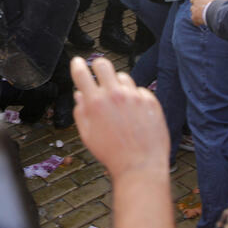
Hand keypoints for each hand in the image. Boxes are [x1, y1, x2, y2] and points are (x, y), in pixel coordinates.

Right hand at [70, 56, 168, 176]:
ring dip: (118, 85)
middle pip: (103, 64)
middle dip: (98, 66)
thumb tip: (79, 95)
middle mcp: (115, 95)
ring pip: (123, 77)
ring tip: (120, 102)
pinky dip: (135, 97)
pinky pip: (139, 90)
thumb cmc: (113, 154)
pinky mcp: (150, 101)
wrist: (140, 165)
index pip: (82, 74)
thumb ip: (80, 112)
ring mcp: (134, 96)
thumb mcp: (87, 136)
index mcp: (96, 103)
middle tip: (99, 72)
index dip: (77, 64)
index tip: (78, 61)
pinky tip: (134, 113)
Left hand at [189, 0, 226, 25]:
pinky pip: (194, 19)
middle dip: (197, 2)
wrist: (216, 12)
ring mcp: (194, 8)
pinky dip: (197, 21)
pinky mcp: (193, 16)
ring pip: (193, 9)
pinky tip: (202, 22)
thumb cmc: (219, 2)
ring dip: (197, 12)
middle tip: (203, 6)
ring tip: (203, 15)